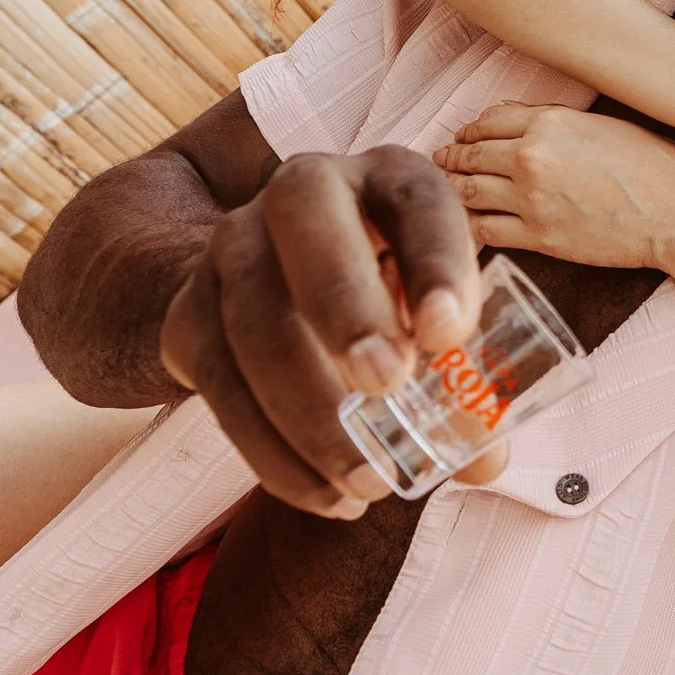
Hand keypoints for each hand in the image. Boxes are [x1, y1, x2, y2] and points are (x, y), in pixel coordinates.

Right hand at [157, 147, 490, 516]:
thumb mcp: (432, 311)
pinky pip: (220, 382)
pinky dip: (272, 452)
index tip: (452, 331)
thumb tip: (484, 457)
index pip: (416, 197)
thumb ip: (464, 376)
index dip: (435, 259)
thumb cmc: (388, 294)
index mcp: (386, 179)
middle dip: (344, 302)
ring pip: (253, 318)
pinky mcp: (190, 312)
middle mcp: (302, 191)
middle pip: (306, 220)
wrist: (270, 283)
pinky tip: (324, 495)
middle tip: (387, 382)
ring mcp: (233, 247)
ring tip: (368, 480)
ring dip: (309, 410)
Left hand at [436, 103, 674, 272]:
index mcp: (550, 121)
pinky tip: (466, 224)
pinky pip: (487, 231)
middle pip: (471, 155)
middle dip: (451, 158)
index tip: (463, 137)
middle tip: (440, 162)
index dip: (471, 130)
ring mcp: (530, 199)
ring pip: (469, 192)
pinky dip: (470, 226)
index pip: (489, 120)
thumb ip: (559, 121)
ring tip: (444, 191)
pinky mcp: (539, 237)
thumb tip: (522, 123)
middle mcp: (531, 156)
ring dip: (452, 190)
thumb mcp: (605, 124)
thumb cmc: (656, 164)